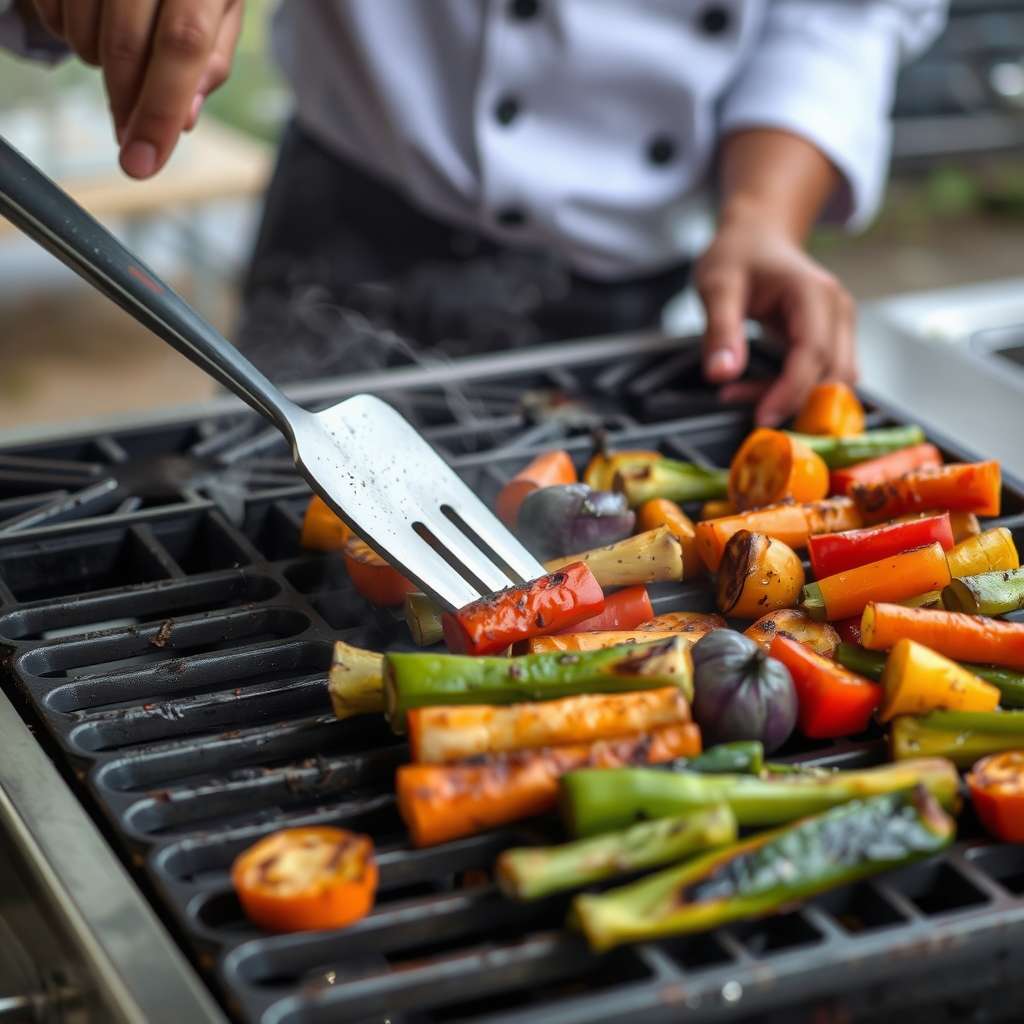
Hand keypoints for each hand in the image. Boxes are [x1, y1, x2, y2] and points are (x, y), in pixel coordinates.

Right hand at [26, 0, 243, 178]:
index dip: (161, 110)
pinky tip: (92, 17)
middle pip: (126, 44)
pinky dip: (67, 30)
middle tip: (132, 137)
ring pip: (83, 31)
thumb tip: (185, 118)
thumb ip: (210, 58)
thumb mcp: (221, 3)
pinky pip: (50, 11)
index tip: (143, 164)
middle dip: (127, 105)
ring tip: (123, 47)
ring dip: (99, 63)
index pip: (184, 44)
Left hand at [699, 128, 857, 426]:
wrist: (757, 235)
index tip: (761, 417)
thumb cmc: (739, 254)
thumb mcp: (717, 286)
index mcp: (814, 294)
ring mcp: (838, 327)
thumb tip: (721, 374)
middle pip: (832, 376)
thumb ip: (720, 331)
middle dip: (789, 400)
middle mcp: (836, 311)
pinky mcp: (829, 340)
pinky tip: (750, 386)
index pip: (815, 354)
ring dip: (787, 399)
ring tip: (737, 391)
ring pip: (828, 383)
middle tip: (740, 405)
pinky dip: (787, 391)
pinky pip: (818, 378)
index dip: (791, 391)